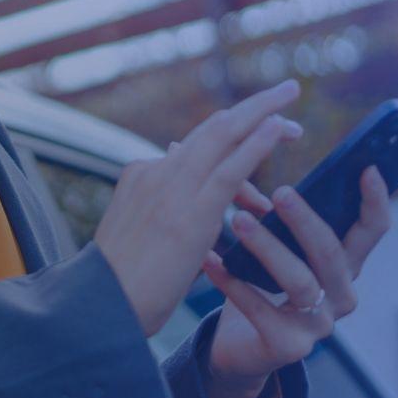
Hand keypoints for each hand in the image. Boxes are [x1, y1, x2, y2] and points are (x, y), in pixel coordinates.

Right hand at [94, 80, 303, 334]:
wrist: (102, 305)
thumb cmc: (122, 284)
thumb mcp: (140, 235)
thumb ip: (164, 210)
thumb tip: (191, 204)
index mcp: (141, 177)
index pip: (195, 145)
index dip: (231, 130)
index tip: (258, 128)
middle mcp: (155, 172)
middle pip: (212, 128)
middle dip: (252, 108)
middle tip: (287, 92)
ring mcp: (171, 189)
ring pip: (222, 136)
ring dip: (262, 115)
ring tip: (294, 119)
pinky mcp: (191, 212)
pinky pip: (230, 169)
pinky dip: (256, 143)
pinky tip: (278, 129)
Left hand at [200, 165, 395, 397]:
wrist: (239, 349)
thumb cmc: (260, 288)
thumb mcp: (276, 249)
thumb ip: (277, 215)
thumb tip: (251, 162)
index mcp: (345, 267)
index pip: (372, 232)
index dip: (375, 201)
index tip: (367, 167)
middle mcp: (340, 296)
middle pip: (332, 254)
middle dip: (306, 221)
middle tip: (281, 192)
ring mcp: (318, 326)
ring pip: (299, 282)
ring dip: (268, 248)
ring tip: (237, 220)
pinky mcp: (288, 347)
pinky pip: (259, 310)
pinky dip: (231, 282)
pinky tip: (209, 260)